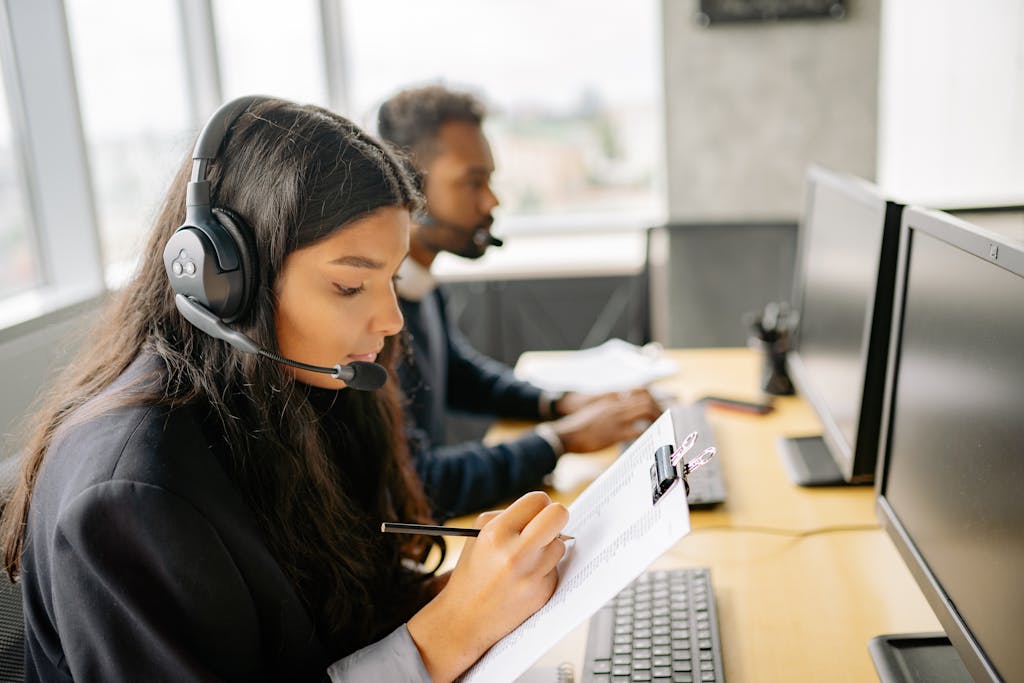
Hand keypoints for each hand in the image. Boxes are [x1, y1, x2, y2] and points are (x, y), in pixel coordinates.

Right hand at [406, 491, 568, 681]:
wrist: (465, 618)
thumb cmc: (473, 571)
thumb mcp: (479, 535)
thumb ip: (510, 518)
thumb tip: (544, 510)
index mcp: (496, 533)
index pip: (538, 500)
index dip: (539, 505)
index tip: (536, 513)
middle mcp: (515, 554)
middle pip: (558, 515)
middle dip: (556, 517)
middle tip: (549, 525)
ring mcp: (531, 576)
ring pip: (560, 544)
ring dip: (548, 547)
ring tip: (527, 559)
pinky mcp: (542, 593)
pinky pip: (556, 568)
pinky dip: (545, 569)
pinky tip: (525, 579)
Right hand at [550, 391, 663, 452]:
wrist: (565, 435)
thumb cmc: (578, 426)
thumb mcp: (595, 410)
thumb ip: (609, 407)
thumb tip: (623, 412)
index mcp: (610, 398)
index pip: (639, 391)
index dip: (652, 398)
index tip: (657, 406)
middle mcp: (615, 405)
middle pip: (646, 399)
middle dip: (658, 408)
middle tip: (663, 418)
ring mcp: (616, 418)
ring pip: (646, 410)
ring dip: (656, 418)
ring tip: (660, 426)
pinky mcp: (615, 433)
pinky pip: (638, 430)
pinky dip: (647, 432)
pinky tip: (650, 438)